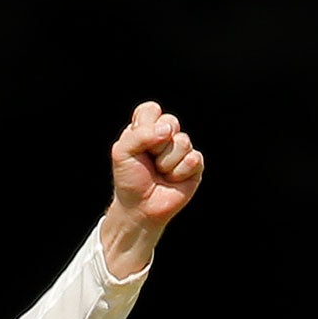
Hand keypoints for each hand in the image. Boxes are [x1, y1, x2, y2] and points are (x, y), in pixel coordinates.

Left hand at [100, 101, 203, 277]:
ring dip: (167, 162)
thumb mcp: (122, 153)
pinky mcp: (195, 165)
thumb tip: (168, 131)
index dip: (146, 125)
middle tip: (150, 159)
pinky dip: (179, 173)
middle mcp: (166, 135)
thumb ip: (140, 134)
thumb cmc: (130, 180)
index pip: (151, 109)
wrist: (140, 208)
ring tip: (160, 173)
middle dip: (157, 145)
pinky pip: (193, 159)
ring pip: (183, 142)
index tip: (138, 144)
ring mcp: (182, 149)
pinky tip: (172, 180)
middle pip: (170, 121)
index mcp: (146, 127)